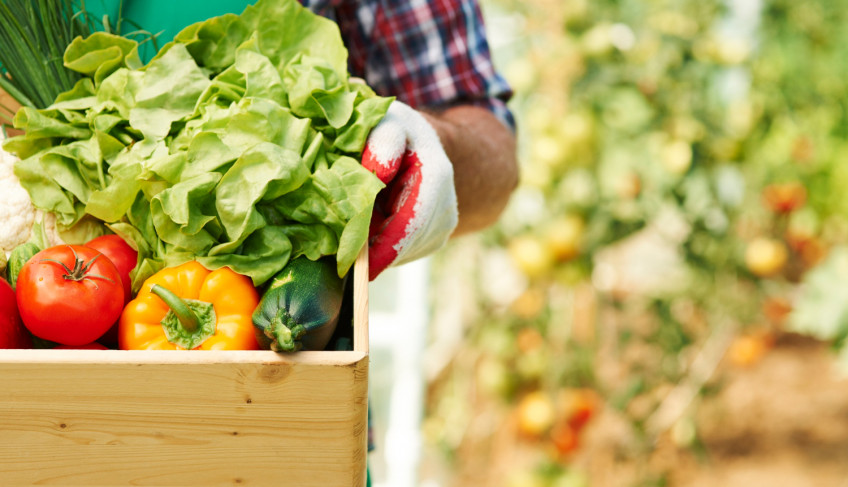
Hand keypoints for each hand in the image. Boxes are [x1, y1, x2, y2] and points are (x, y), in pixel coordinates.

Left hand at [361, 101, 457, 280]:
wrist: (420, 145)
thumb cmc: (395, 131)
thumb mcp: (387, 123)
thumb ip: (383, 140)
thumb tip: (379, 172)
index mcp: (435, 176)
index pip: (410, 223)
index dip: (384, 248)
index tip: (358, 267)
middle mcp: (446, 207)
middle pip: (406, 244)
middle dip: (372, 253)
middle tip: (339, 257)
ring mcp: (443, 227)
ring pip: (403, 253)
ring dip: (375, 250)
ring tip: (352, 232)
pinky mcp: (434, 239)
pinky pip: (402, 253)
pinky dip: (381, 248)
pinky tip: (369, 230)